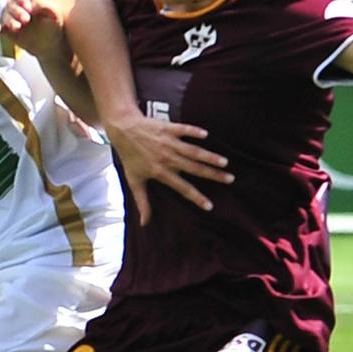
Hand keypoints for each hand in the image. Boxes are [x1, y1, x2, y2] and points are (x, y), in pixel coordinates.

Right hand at [0, 0, 67, 62]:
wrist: (50, 45)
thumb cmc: (53, 26)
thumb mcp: (54, 15)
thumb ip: (45, 6)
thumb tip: (34, 4)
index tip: (29, 8)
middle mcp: (18, 7)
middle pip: (11, 4)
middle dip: (18, 11)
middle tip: (26, 20)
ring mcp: (11, 19)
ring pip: (5, 15)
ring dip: (10, 20)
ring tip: (18, 27)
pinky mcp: (7, 31)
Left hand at [100, 110, 231, 226]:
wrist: (122, 129)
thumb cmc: (129, 156)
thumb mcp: (134, 181)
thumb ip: (142, 202)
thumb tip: (144, 223)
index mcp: (160, 172)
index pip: (182, 188)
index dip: (196, 197)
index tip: (209, 206)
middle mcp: (167, 158)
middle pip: (194, 168)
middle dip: (212, 174)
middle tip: (230, 179)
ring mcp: (168, 142)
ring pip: (193, 151)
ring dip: (209, 156)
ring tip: (225, 162)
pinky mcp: (168, 128)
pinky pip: (184, 130)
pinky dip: (194, 132)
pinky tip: (206, 135)